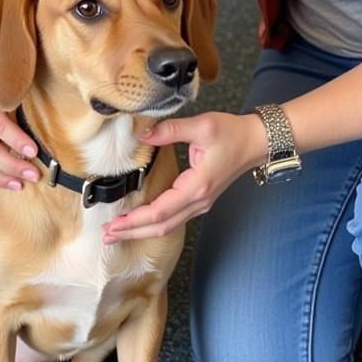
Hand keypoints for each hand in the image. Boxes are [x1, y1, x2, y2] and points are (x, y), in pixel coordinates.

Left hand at [101, 111, 264, 242]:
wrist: (256, 141)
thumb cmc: (231, 132)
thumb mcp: (202, 126)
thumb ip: (170, 130)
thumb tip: (141, 133)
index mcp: (196, 186)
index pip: (160, 211)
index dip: (135, 220)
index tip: (113, 224)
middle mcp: (198, 201)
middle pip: (160, 226)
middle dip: (132, 232)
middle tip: (105, 236)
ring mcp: (200, 203)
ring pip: (167, 226)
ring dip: (141, 230)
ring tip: (117, 232)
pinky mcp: (200, 200)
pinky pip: (174, 218)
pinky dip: (154, 223)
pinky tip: (140, 221)